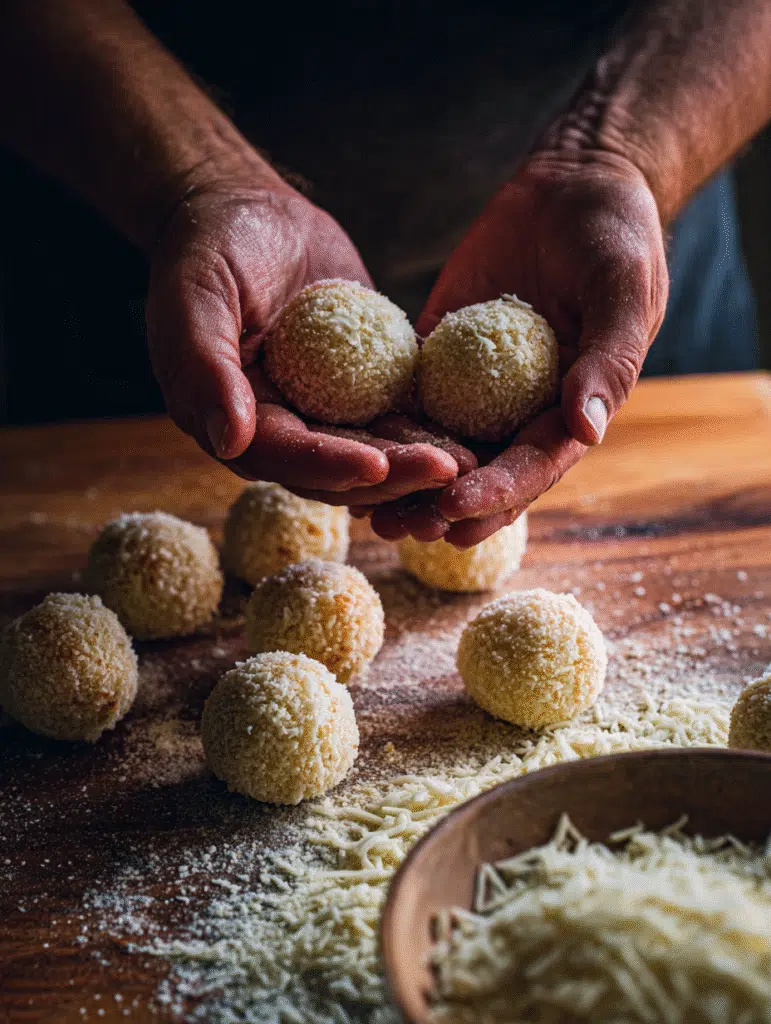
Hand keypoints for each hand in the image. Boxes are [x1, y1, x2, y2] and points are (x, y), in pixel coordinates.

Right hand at [146, 183, 467, 501]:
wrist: (248, 212)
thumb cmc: (209, 249)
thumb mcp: (194, 297)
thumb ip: (202, 367)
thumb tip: (228, 440)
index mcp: (236, 422)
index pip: (284, 456)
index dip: (329, 465)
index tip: (375, 467)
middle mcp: (284, 429)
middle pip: (340, 468)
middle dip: (393, 476)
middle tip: (446, 472)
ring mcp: (327, 410)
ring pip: (377, 448)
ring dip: (420, 459)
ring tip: (471, 461)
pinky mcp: (364, 385)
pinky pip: (400, 410)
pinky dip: (433, 423)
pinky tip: (475, 428)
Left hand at [370, 151, 667, 545]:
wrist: (573, 185)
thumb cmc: (614, 237)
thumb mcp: (623, 290)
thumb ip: (608, 361)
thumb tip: (588, 431)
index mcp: (568, 411)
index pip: (531, 467)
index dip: (495, 493)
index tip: (454, 510)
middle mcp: (519, 411)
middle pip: (479, 474)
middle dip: (439, 507)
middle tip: (398, 528)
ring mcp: (475, 388)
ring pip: (438, 447)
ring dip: (405, 482)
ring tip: (363, 512)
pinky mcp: (438, 357)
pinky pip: (407, 397)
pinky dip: (382, 425)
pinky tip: (346, 447)